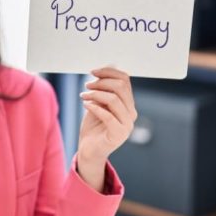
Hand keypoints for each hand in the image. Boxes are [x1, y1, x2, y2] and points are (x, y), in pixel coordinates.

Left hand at [77, 67, 136, 191]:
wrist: (89, 150)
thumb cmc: (93, 126)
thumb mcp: (98, 102)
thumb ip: (104, 87)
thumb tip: (109, 65)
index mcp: (129, 104)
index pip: (125, 80)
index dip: (109, 72)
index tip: (93, 71)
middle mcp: (131, 113)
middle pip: (120, 87)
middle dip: (101, 82)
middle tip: (87, 85)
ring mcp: (127, 125)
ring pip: (114, 99)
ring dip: (95, 94)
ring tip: (83, 95)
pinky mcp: (118, 135)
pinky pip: (107, 115)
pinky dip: (94, 107)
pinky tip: (85, 105)